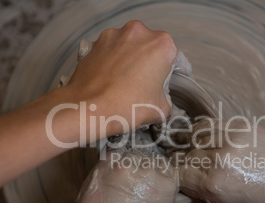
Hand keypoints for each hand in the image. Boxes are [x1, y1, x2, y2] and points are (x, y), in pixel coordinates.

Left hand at [59, 20, 176, 137]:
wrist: (89, 108)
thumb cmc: (126, 106)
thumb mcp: (160, 109)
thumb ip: (166, 98)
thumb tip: (160, 99)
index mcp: (162, 45)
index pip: (175, 58)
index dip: (174, 72)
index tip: (169, 80)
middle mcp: (139, 33)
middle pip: (151, 48)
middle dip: (150, 64)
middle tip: (146, 84)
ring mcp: (115, 35)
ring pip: (130, 47)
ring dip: (131, 60)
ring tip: (125, 83)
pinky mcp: (97, 42)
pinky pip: (112, 50)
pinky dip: (113, 61)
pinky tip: (111, 79)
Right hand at [63, 150, 177, 202]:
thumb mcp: (92, 186)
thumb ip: (106, 168)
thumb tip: (119, 161)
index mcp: (110, 161)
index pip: (124, 152)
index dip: (127, 165)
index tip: (128, 176)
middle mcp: (130, 163)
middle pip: (142, 157)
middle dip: (141, 170)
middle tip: (137, 189)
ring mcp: (150, 173)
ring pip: (157, 165)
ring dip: (155, 176)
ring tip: (145, 196)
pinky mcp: (166, 185)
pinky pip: (169, 175)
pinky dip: (166, 184)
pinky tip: (155, 198)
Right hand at [176, 118, 264, 202]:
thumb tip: (186, 198)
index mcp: (216, 184)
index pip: (180, 175)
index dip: (181, 181)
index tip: (185, 182)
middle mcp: (220, 158)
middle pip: (186, 156)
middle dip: (186, 165)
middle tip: (195, 171)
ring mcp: (231, 138)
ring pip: (195, 135)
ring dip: (193, 145)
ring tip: (200, 153)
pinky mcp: (241, 125)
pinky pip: (211, 124)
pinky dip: (204, 131)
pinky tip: (208, 140)